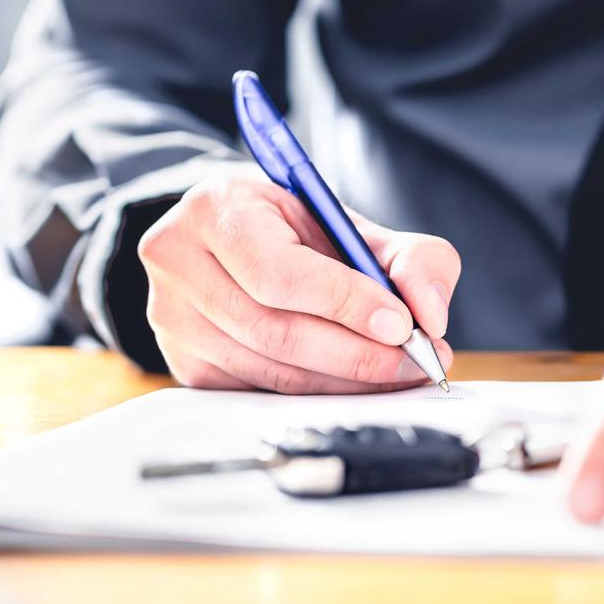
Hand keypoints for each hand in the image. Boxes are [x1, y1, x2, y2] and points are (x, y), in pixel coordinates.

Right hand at [138, 172, 458, 392]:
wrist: (237, 243)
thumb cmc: (298, 232)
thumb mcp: (355, 225)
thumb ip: (411, 258)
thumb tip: (431, 315)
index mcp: (215, 208)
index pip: (278, 271)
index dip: (344, 303)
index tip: (402, 323)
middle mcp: (178, 260)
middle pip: (274, 329)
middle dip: (356, 353)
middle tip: (414, 360)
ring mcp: (172, 319)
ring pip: (270, 371)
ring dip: (344, 381)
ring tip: (397, 372)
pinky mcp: (186, 364)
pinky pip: (260, 392)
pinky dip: (317, 395)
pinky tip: (355, 384)